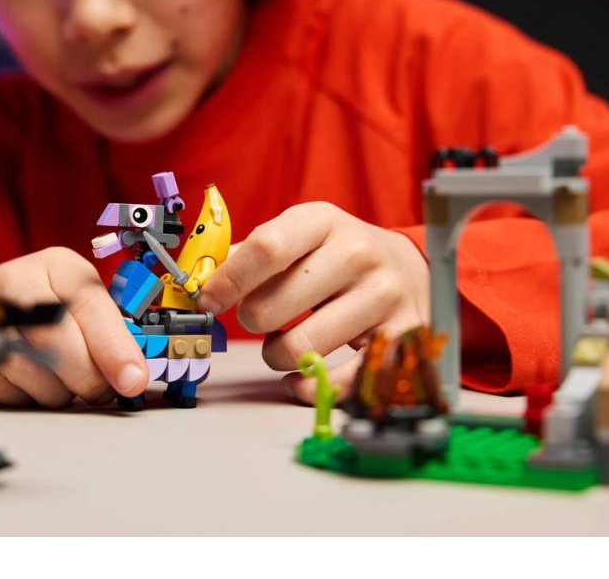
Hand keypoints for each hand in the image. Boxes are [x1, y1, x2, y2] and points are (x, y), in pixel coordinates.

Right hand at [0, 248, 147, 407]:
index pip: (87, 303)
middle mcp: (13, 281)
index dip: (113, 347)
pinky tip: (26, 381)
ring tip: (58, 378)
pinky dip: (21, 395)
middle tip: (96, 389)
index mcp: (54, 265)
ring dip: (53, 390)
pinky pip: (0, 389)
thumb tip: (133, 376)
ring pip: (29, 371)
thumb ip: (109, 332)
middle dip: (84, 377)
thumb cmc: (37, 304)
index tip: (132, 380)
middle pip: (55, 341)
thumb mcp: (79, 302)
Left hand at [196, 202, 429, 403]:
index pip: (265, 249)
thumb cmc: (336, 255)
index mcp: (323, 221)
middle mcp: (358, 253)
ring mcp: (384, 296)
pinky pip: (337, 381)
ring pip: (299, 348)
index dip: (228, 281)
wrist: (407, 268)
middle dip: (251, 320)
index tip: (209, 300)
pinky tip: (299, 376)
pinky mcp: (400, 339)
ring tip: (283, 341)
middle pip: (273, 305)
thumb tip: (201, 283)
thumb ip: (249, 255)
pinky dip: (306, 386)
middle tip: (257, 318)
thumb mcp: (298, 235)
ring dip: (276, 355)